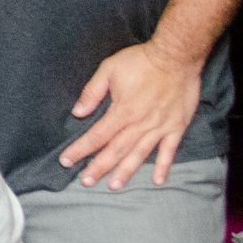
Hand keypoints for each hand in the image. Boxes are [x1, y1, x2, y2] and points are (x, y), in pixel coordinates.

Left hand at [59, 39, 201, 188]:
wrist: (176, 56)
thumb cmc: (141, 61)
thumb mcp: (108, 70)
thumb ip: (92, 93)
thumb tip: (77, 112)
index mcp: (122, 111)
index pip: (97, 136)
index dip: (80, 150)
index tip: (67, 161)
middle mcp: (141, 123)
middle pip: (116, 150)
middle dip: (99, 167)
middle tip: (86, 183)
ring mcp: (160, 127)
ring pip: (140, 154)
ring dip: (126, 172)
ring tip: (113, 186)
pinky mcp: (177, 126)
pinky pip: (169, 150)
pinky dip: (163, 166)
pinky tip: (157, 180)